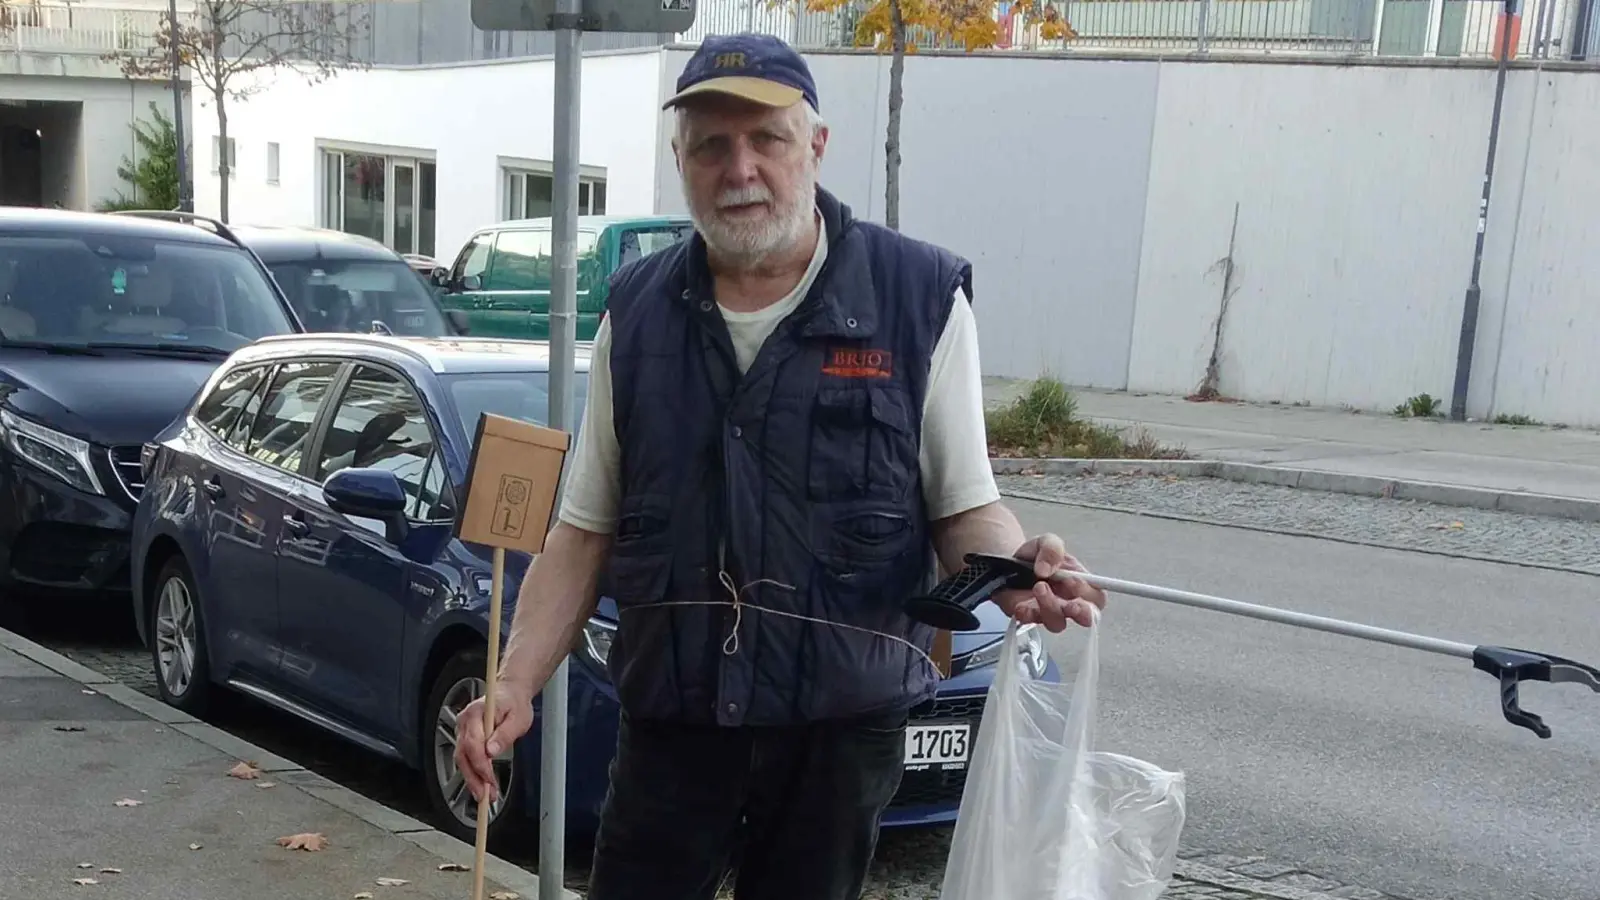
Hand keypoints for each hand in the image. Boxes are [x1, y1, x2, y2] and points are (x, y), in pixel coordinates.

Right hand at [453, 680, 535, 804]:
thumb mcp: (518, 718)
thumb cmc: (514, 703)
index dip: (480, 764)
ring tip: (484, 795)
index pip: (472, 743)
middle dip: (474, 778)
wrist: (510, 693)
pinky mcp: (465, 737)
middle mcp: (464, 721)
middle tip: (485, 796)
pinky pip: (466, 758)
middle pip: (463, 755)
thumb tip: (491, 751)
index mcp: (476, 713)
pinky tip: (481, 785)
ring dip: (473, 779)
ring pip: (462, 759)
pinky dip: (473, 773)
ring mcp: (462, 729)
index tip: (489, 779)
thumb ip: (505, 735)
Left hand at [993, 533, 1105, 631]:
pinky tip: (1022, 604)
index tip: (1072, 580)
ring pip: (1057, 623)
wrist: (1009, 560)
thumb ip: (1052, 549)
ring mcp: (1048, 612)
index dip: (1089, 594)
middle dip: (1080, 612)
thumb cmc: (1036, 555)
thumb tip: (1046, 570)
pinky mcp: (1029, 616)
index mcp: (1080, 584)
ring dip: (1050, 607)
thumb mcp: (1046, 542)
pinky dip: (1027, 613)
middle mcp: (1068, 602)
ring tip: (1038, 587)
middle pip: (1085, 617)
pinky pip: (1031, 622)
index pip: (1097, 597)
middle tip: (1069, 603)